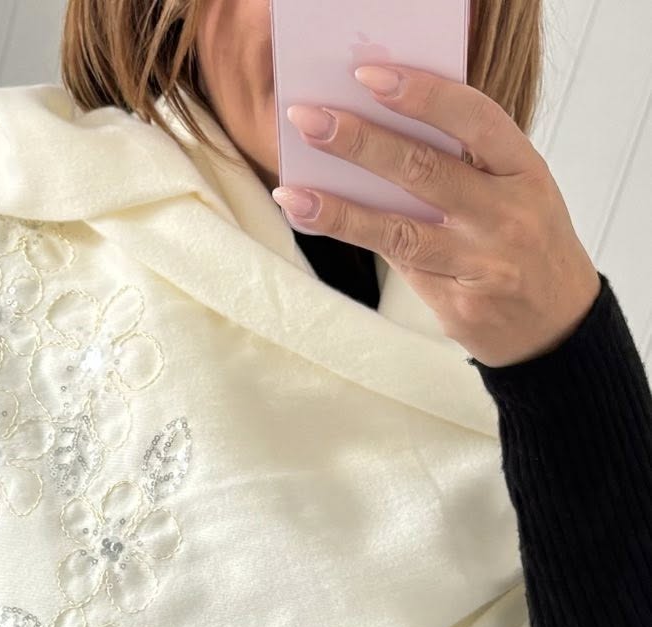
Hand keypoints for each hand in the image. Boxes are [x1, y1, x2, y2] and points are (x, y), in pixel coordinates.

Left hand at [274, 64, 601, 368]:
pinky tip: (317, 221)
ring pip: (400, 230)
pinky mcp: (459, 305)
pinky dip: (356, 240)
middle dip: (360, 142)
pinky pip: (400, 266)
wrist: (556, 327)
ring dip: (339, 209)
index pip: (473, 118)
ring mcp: (482, 264)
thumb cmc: (526, 242)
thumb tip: (380, 133)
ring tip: (293, 192)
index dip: (421, 94)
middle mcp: (507, 215)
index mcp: (525, 170)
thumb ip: (465, 163)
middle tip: (309, 120)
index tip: (369, 77)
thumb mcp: (516, 190)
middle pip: (423, 171)